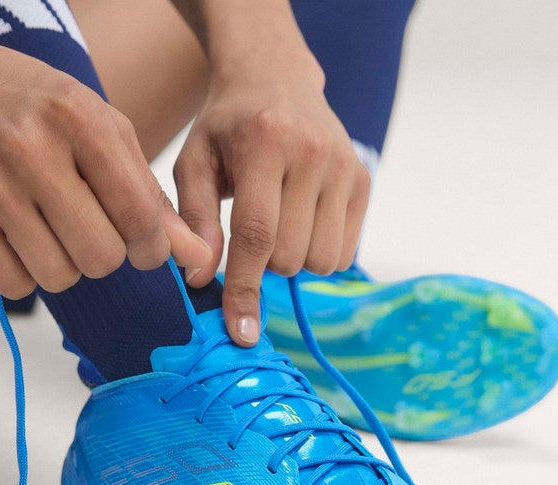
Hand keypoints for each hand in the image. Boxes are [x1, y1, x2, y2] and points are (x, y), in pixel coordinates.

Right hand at [0, 8, 210, 297]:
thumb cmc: (38, 107)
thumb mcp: (102, 129)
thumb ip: (150, 195)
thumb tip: (196, 256)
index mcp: (81, 122)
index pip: (138, 216)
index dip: (152, 248)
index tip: (145, 247)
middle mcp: (33, 151)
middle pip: (100, 257)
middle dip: (107, 257)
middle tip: (92, 232)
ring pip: (58, 276)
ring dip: (66, 267)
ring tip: (54, 232)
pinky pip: (14, 283)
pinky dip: (27, 274)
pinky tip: (23, 241)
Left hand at [173, 51, 369, 345]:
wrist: (275, 78)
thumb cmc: (226, 128)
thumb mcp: (194, 163)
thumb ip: (194, 221)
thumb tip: (199, 280)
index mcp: (266, 143)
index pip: (257, 234)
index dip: (245, 289)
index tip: (241, 333)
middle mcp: (315, 153)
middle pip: (290, 257)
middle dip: (265, 264)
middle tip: (252, 230)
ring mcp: (346, 167)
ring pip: (323, 262)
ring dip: (294, 260)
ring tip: (279, 223)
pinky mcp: (364, 180)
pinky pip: (346, 252)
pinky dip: (319, 252)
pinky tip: (302, 221)